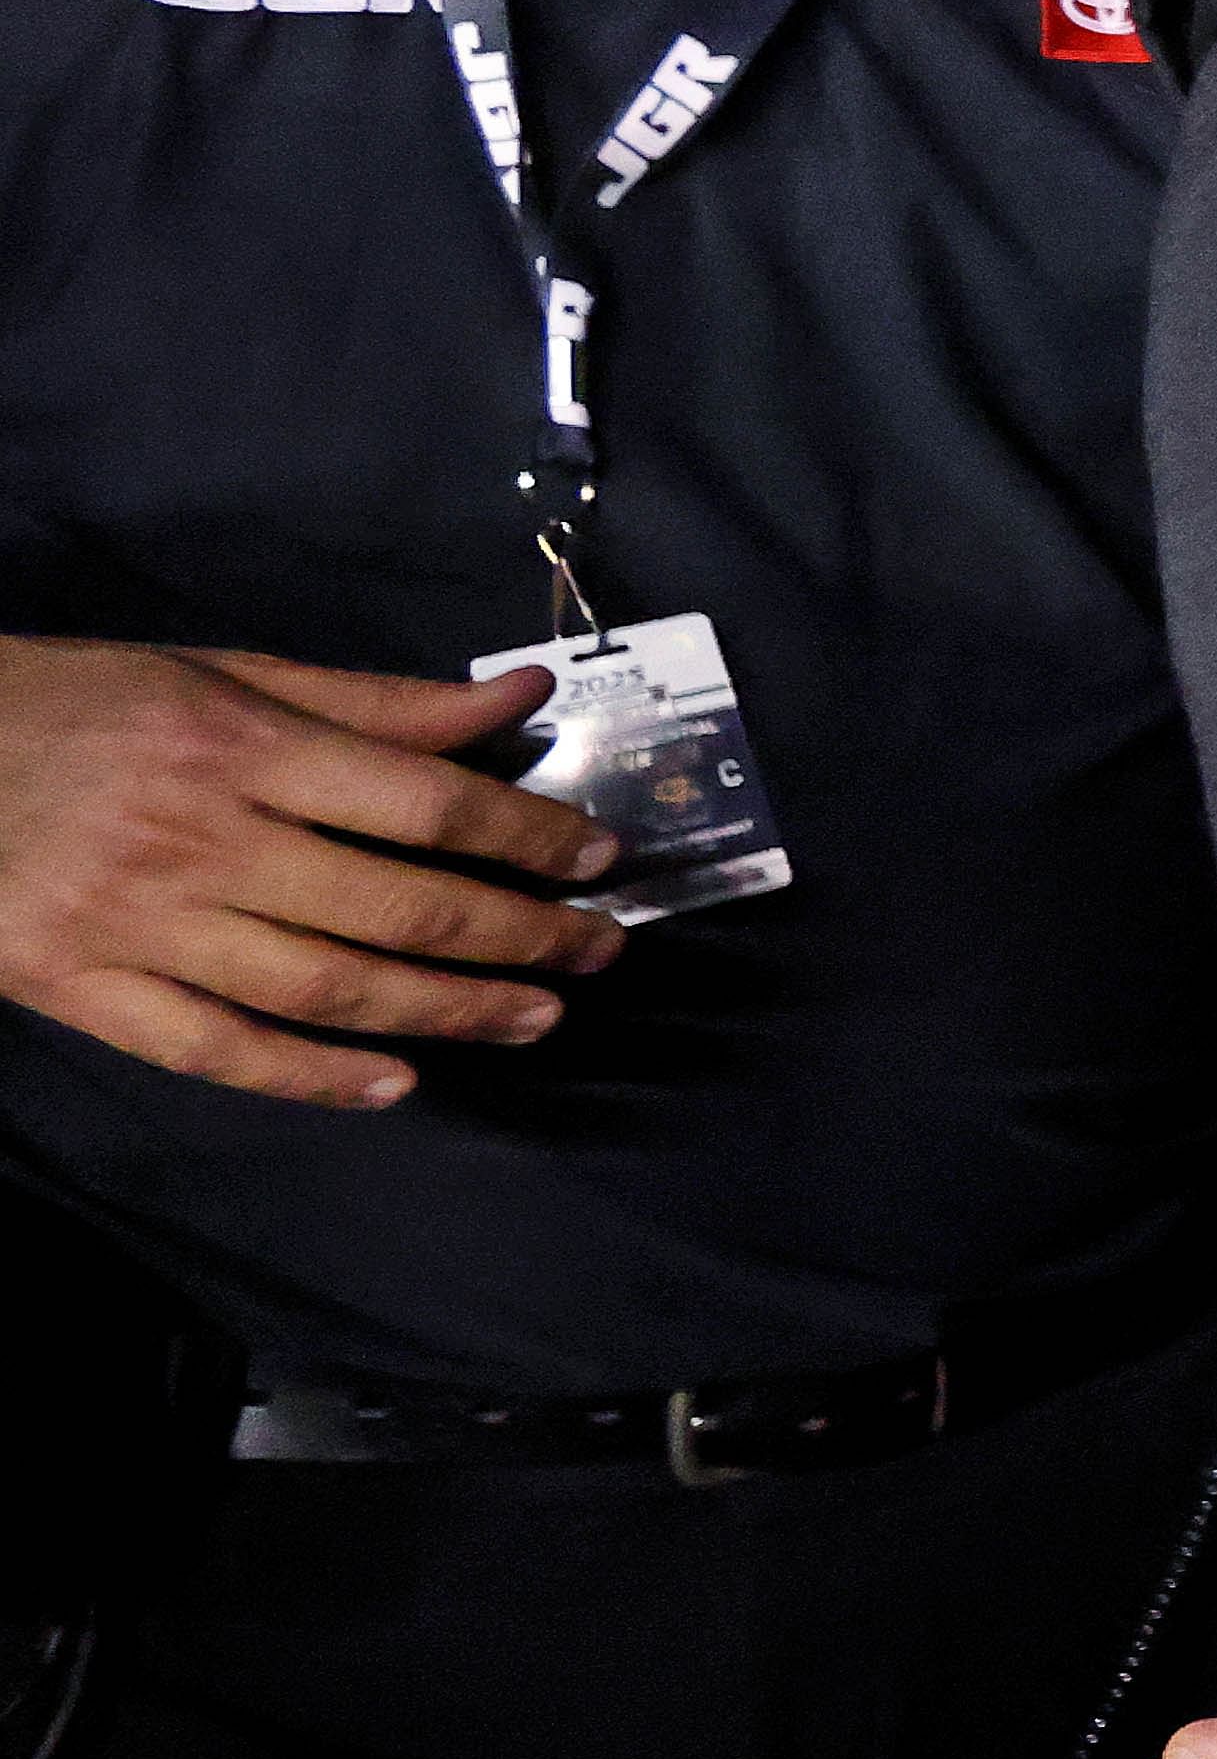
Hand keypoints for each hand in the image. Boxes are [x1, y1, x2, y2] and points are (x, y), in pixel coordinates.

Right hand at [0, 639, 617, 1107]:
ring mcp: (135, 923)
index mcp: (238, 747)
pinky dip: (311, 1077)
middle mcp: (198, 839)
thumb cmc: (71, 702)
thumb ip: (374, 703)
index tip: (602, 860)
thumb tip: (521, 696)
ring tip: (533, 1018)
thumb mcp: (220, 673)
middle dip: (517, 936)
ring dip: (445, 1011)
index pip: (422, 800)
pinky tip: (396, 1086)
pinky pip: (213, 1051)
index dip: (527, 835)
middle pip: (393, 904)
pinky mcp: (77, 988)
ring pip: (323, 988)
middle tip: (598, 953)